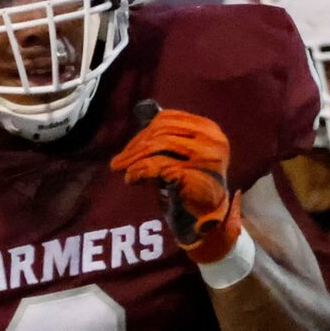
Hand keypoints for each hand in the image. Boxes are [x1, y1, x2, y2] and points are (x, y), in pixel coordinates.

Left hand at [110, 104, 243, 264]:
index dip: (144, 130)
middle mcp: (210, 139)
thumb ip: (166, 137)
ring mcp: (205, 156)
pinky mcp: (196, 174)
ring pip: (159, 146)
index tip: (129, 147)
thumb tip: (140, 115)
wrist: (209, 215)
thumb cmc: (192, 183)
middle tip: (118, 161)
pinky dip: (140, 171)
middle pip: (162, 131)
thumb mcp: (182, 154)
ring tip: (122, 169)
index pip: (169, 118)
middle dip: (135, 145)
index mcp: (208, 128)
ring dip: (135, 158)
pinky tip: (132, 178)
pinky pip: (158, 166)